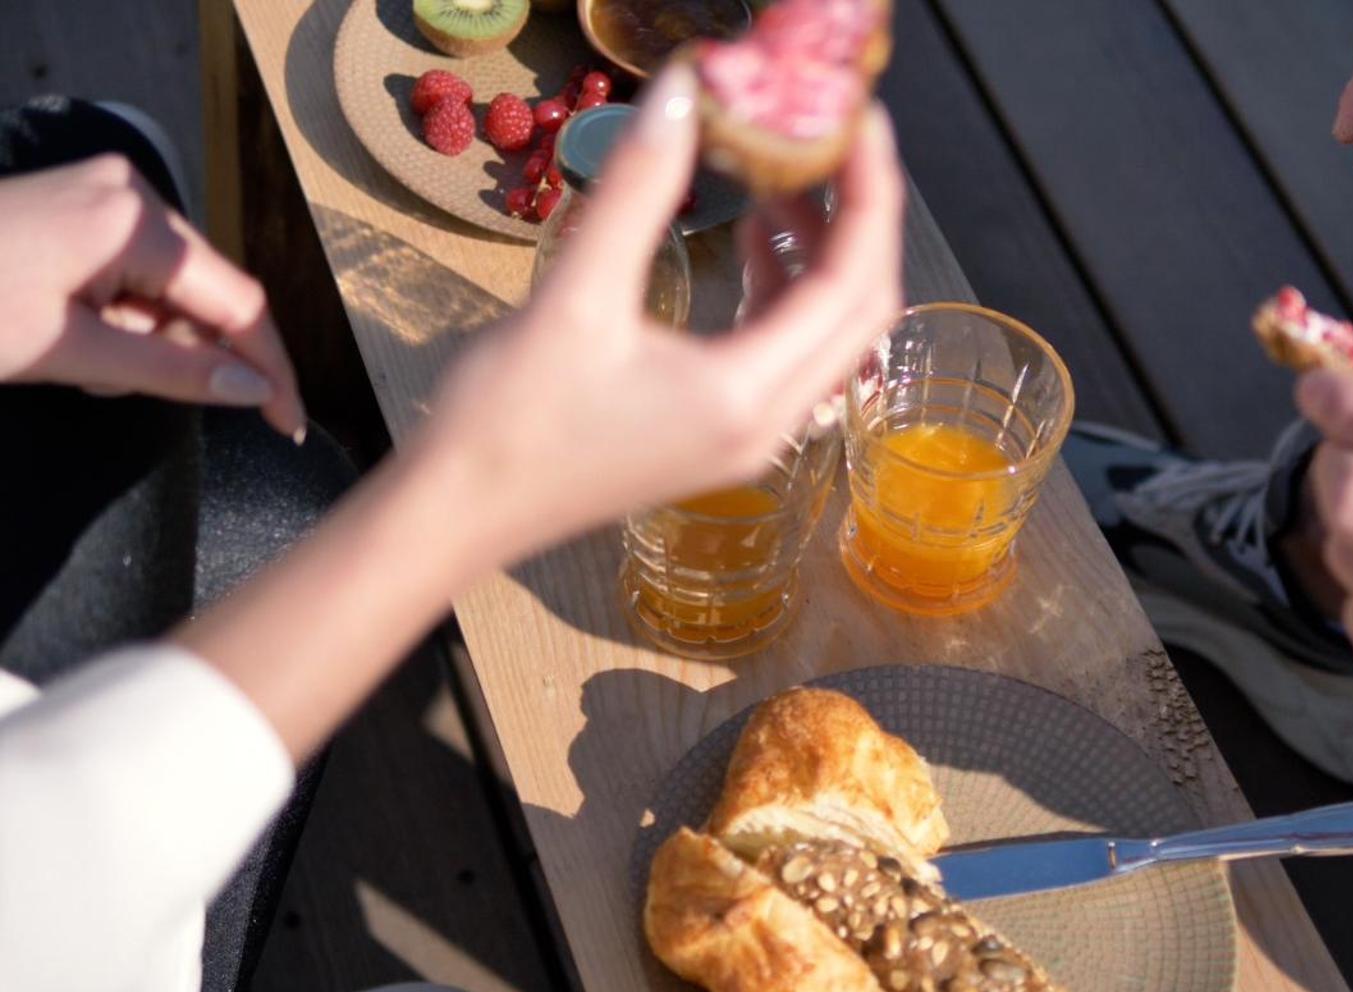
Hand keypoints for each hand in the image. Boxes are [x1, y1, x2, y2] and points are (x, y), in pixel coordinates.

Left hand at [0, 155, 303, 435]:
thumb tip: (253, 392)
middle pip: (205, 294)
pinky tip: (72, 335)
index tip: (287, 424)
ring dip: (145, 339)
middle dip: (182, 352)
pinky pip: (136, 271)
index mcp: (136, 224)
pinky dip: (120, 316)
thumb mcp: (68, 354)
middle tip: (116, 387)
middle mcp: (133, 194)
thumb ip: (172, 373)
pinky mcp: (83, 206)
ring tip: (77, 362)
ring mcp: (106, 194)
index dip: (269, 369)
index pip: (239, 305)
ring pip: (169, 289)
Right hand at [415, 63, 904, 564]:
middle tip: (834, 138)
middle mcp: (769, 425)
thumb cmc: (509, 420)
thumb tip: (685, 92)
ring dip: (823, 253)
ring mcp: (751, 438)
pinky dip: (788, 290)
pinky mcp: (722, 435)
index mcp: (747, 395)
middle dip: (859, 219)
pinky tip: (755, 240)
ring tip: (784, 175)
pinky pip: (789, 354)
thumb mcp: (575, 293)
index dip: (869, 195)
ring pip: (829, 333)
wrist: (459, 514)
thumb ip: (638, 190)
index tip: (861, 121)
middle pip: (859, 310)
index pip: (850, 284)